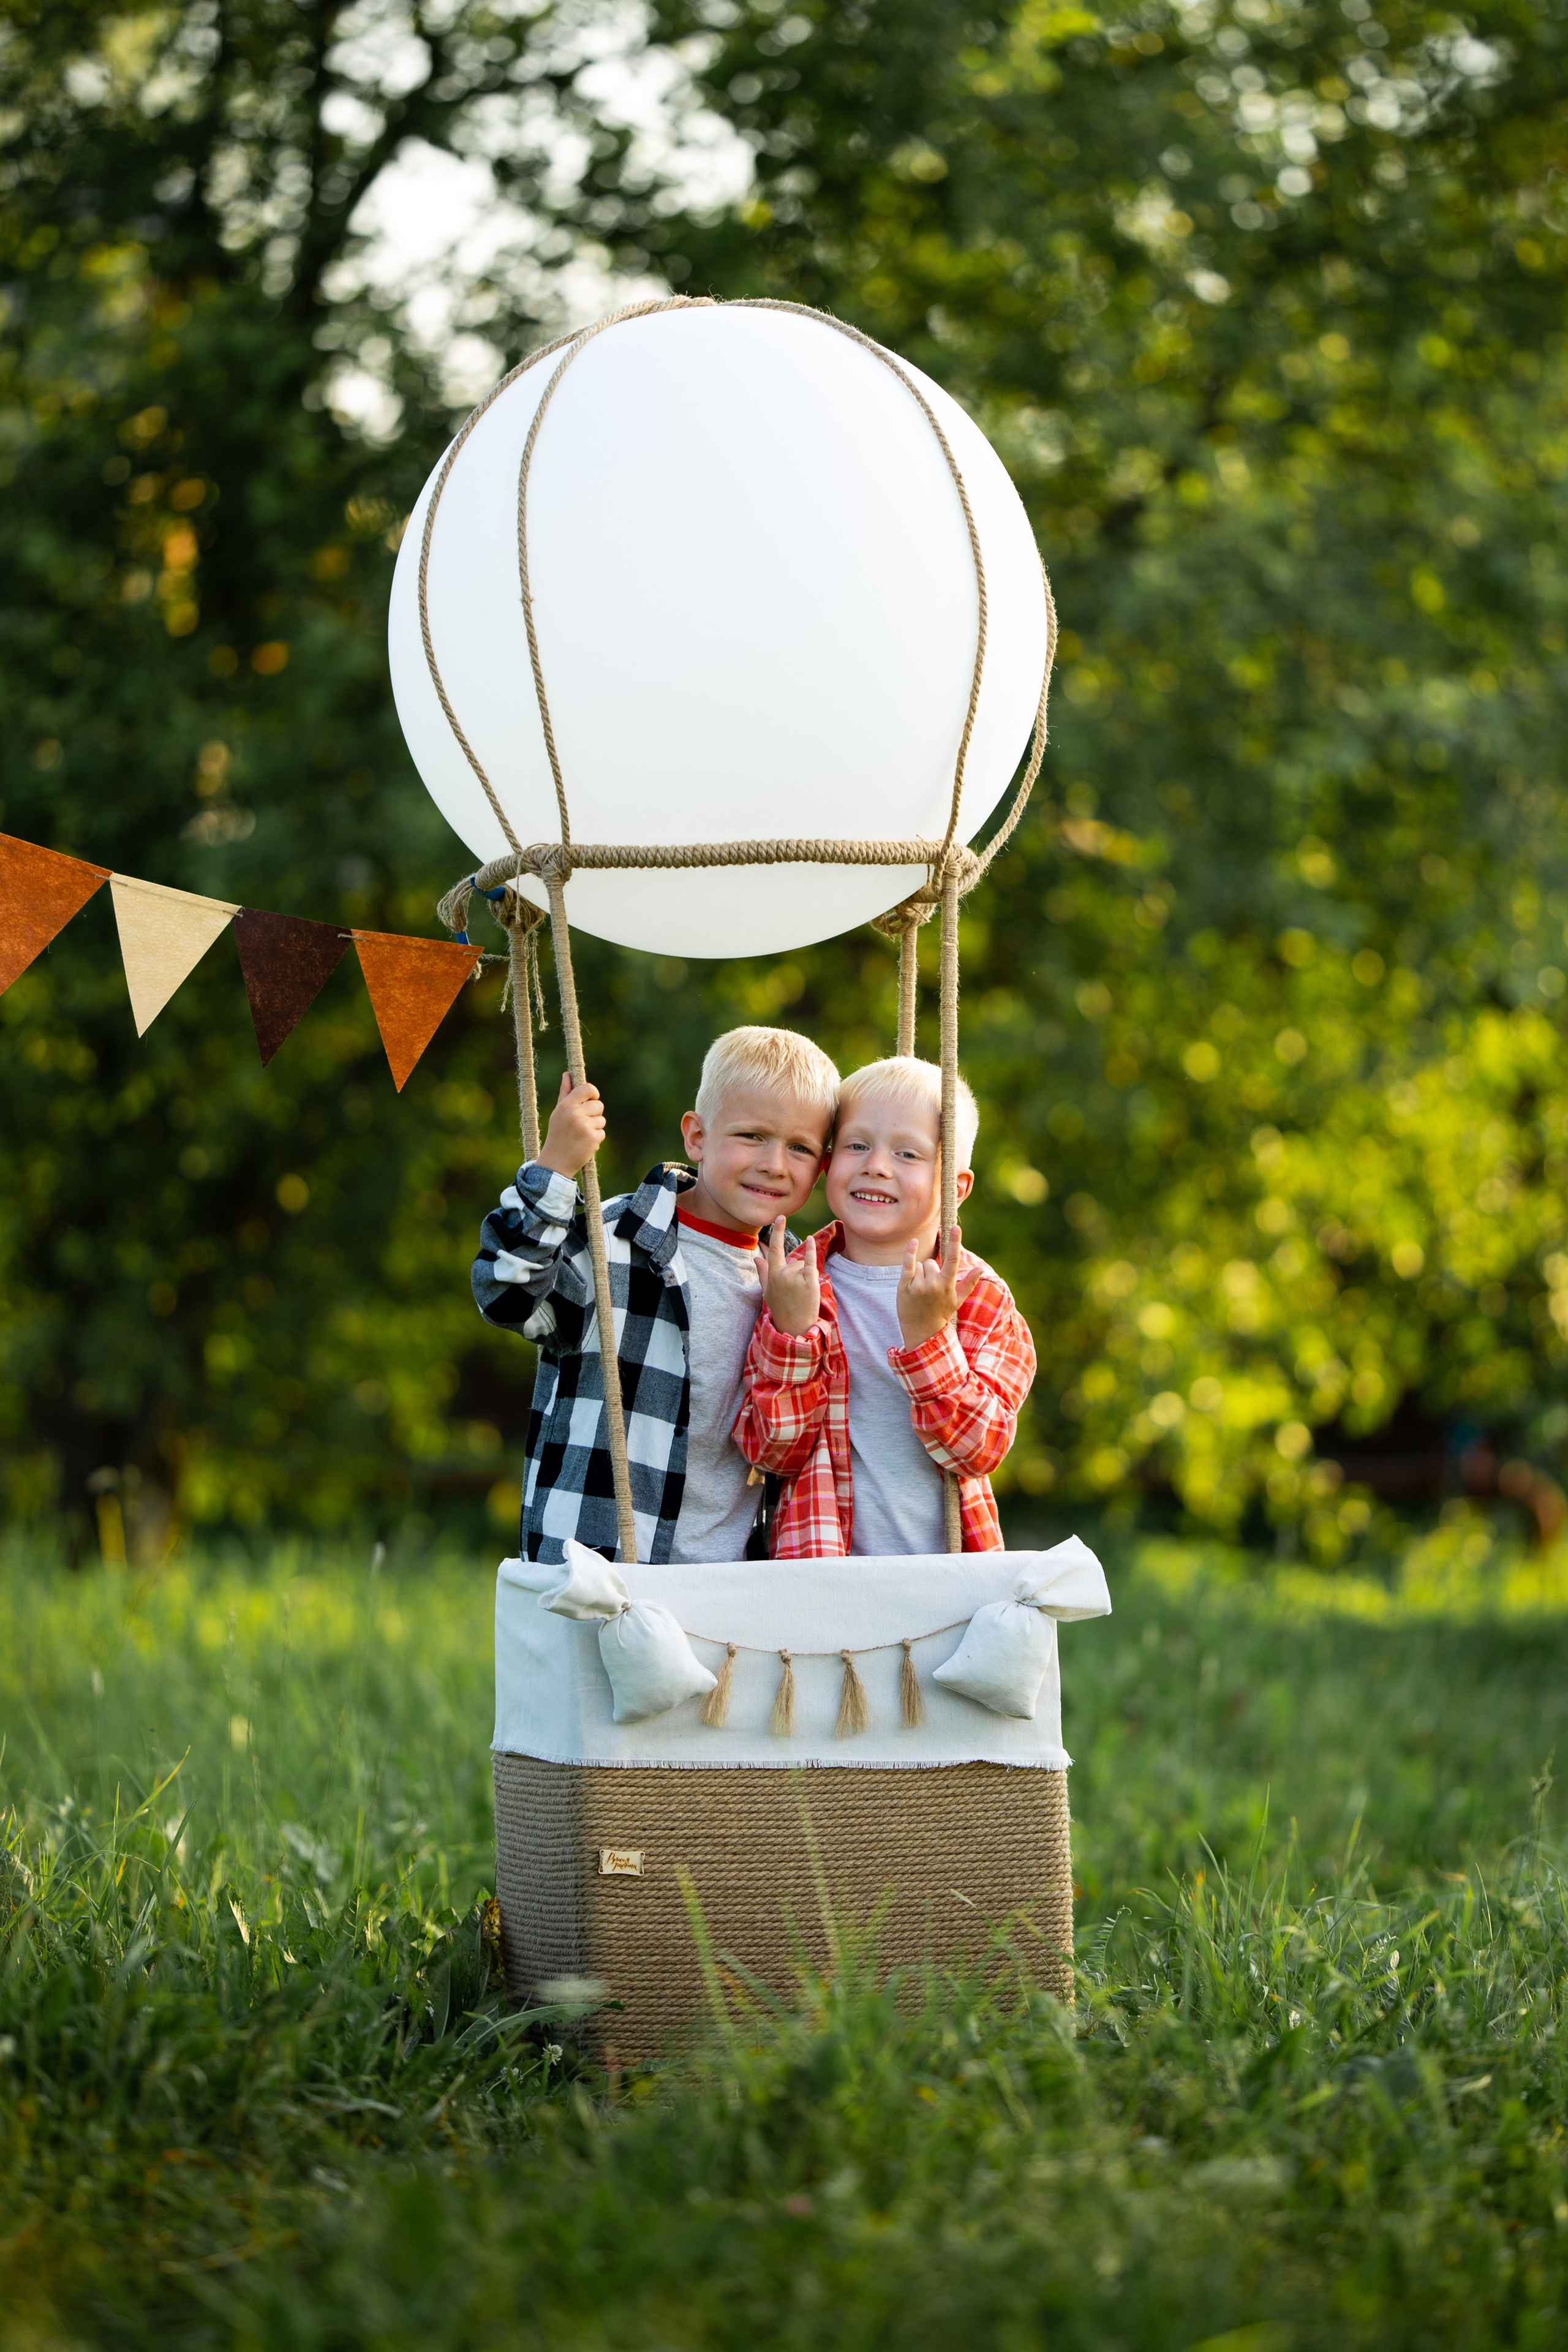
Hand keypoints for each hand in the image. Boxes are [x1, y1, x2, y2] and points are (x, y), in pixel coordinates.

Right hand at [537, 1070, 605, 1178]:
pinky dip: (595, 1139)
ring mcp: (584, 1126)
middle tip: (582, 1124)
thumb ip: (564, 1093)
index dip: (593, 1093)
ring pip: (601, 1120)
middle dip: (594, 1114)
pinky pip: (602, 1133)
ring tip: (580, 1136)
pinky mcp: (592, 1138)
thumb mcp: (557, 1113)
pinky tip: (584, 1144)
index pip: (587, 1088)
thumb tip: (567, 1074)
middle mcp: (575, 1114)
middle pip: (598, 1105)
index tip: (592, 1099)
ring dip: (595, 1128)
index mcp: (566, 1105)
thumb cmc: (557, 1135)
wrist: (555, 1163)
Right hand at [753, 1215, 819, 1336]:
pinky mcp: (809, 1282)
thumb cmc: (781, 1308)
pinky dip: (811, 1250)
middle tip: (795, 1293)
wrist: (794, 1326)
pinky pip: (811, 1262)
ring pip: (804, 1265)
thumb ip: (763, 1273)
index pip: (775, 1248)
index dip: (778, 1231)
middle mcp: (783, 1274)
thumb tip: (756, 1258)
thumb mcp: (768, 1291)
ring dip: (805, 1275)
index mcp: (773, 1274)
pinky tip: (810, 1240)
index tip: (780, 1217)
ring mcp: (796, 1278)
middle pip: (795, 1260)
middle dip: (798, 1272)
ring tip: (802, 1293)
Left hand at [897, 1225, 981, 1348]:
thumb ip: (969, 1282)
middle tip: (929, 1289)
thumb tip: (981, 1268)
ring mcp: (919, 1285)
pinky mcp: (905, 1285)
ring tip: (920, 1290)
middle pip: (931, 1262)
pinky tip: (913, 1242)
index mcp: (948, 1285)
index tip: (956, 1227)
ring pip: (920, 1264)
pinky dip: (910, 1253)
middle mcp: (934, 1284)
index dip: (954, 1242)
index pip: (952, 1259)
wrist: (921, 1329)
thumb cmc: (941, 1311)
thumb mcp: (957, 1299)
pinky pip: (908, 1264)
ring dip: (919, 1273)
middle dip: (931, 1271)